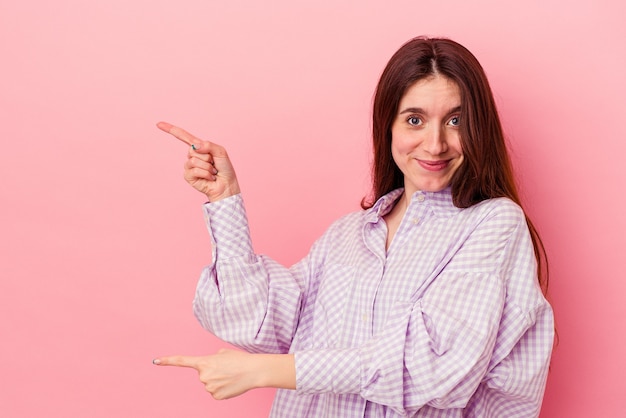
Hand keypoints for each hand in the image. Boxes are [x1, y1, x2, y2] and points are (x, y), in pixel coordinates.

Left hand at [153, 349, 295, 398]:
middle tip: (226, 369)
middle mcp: (203, 375)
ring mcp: (208, 387)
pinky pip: (216, 393)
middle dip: (213, 373)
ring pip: (210, 385)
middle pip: (203, 376)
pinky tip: (231, 384)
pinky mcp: (216, 396)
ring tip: (231, 376)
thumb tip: (211, 369)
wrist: (253, 371)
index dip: (167, 360)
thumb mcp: (223, 353)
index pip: (182, 361)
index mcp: (204, 361)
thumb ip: (212, 359)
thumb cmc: (240, 360)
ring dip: (219, 381)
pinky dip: (223, 389)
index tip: (155, 361)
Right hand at [157, 121, 240, 201]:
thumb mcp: (220, 152)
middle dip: (207, 156)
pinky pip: (194, 170)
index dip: (171, 130)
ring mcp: (189, 166)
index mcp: (199, 147)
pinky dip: (205, 173)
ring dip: (207, 166)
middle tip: (213, 163)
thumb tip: (194, 146)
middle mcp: (192, 156)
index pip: (183, 136)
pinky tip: (210, 177)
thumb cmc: (225, 168)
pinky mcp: (188, 176)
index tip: (158, 124)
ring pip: (194, 160)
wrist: (226, 185)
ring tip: (212, 171)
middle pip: (192, 149)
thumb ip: (209, 145)